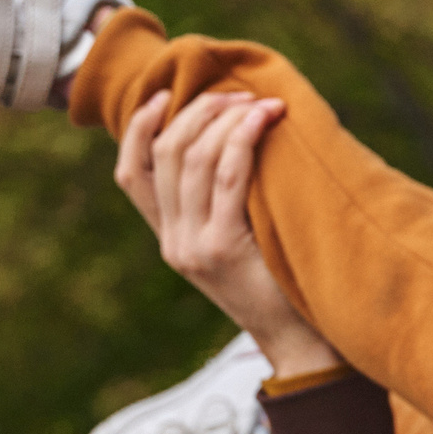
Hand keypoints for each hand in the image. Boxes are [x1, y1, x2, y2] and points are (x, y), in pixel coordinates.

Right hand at [115, 89, 341, 374]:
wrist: (302, 339)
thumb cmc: (284, 281)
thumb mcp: (240, 242)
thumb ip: (223, 204)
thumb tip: (233, 137)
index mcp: (170, 239)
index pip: (130, 175)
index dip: (137, 129)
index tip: (162, 95)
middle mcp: (173, 242)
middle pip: (164, 155)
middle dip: (196, 112)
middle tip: (235, 94)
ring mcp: (193, 246)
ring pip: (193, 159)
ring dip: (224, 119)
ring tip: (258, 103)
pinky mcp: (223, 248)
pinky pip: (227, 176)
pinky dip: (242, 138)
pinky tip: (264, 120)